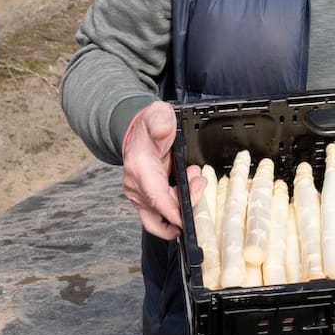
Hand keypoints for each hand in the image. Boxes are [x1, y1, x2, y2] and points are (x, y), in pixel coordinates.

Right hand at [122, 101, 203, 237]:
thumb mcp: (158, 115)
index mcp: (139, 168)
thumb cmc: (150, 126)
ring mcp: (138, 195)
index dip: (175, 212)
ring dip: (181, 206)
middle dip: (186, 204)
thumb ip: (160, 121)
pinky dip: (176, 208)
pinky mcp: (144, 201)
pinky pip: (161, 217)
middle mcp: (135, 186)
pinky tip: (185, 190)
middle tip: (198, 181)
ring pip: (161, 219)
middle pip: (162, 212)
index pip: (157, 199)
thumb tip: (163, 130)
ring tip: (192, 181)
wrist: (137, 131)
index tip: (191, 215)